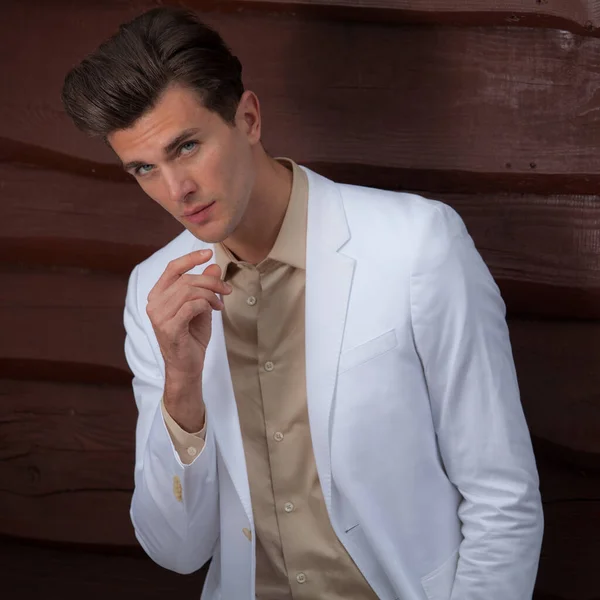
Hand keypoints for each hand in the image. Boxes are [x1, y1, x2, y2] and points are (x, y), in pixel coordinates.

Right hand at [146, 249, 231, 429]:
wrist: (187, 366)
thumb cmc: (191, 336)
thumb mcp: (201, 307)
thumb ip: (204, 287)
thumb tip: (214, 266)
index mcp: (158, 295)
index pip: (172, 268)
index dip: (191, 258)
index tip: (209, 253)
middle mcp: (154, 304)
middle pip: (186, 279)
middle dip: (211, 281)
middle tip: (226, 290)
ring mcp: (159, 316)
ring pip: (190, 291)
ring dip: (211, 295)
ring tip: (220, 304)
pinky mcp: (169, 328)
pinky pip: (191, 306)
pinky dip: (206, 304)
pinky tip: (214, 311)